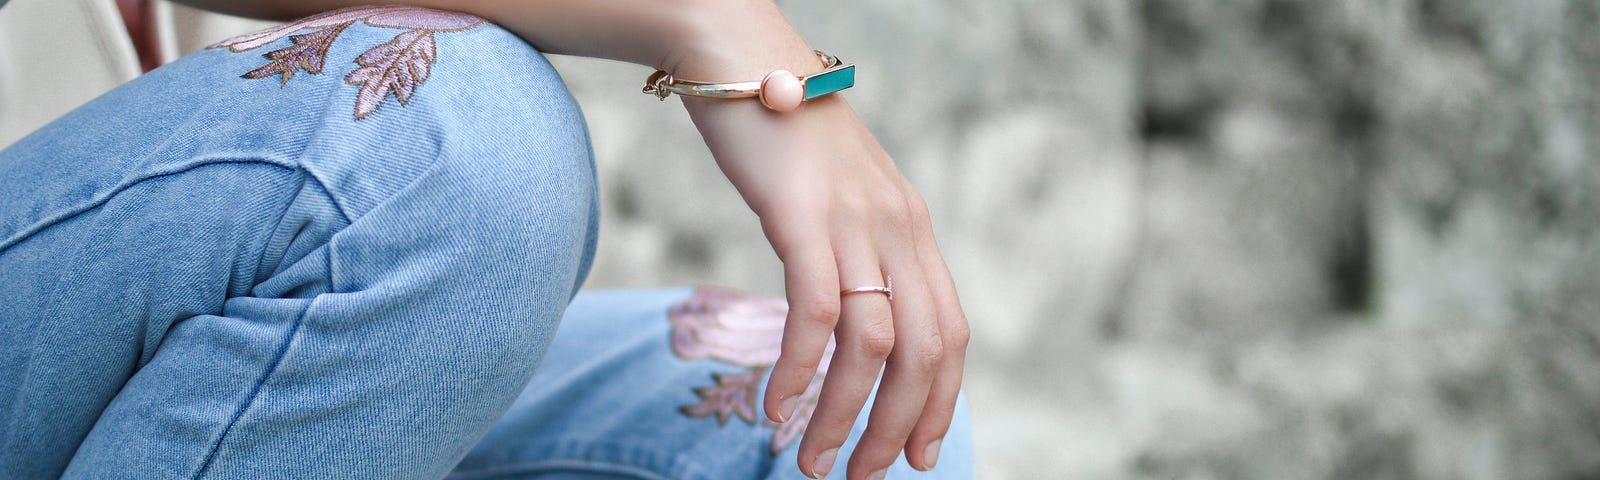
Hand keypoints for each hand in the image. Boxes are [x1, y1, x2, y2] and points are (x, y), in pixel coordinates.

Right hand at [682, 89, 968, 478]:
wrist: (741, 55)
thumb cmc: (782, 131)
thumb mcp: (838, 197)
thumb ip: (856, 249)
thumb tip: (851, 314)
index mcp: (911, 230)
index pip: (950, 334)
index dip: (940, 403)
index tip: (915, 454)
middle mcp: (897, 228)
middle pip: (924, 351)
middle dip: (897, 427)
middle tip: (861, 476)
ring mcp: (855, 221)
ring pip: (871, 344)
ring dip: (842, 414)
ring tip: (811, 460)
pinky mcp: (803, 215)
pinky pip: (814, 311)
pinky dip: (798, 368)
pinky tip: (777, 405)